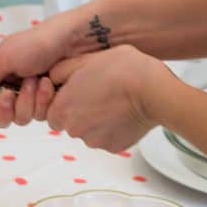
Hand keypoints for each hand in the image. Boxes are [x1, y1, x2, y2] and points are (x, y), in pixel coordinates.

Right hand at [0, 11, 80, 127]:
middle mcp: (14, 90)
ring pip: (21, 118)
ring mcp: (33, 98)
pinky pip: (41, 116)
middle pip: (1, 117)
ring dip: (27, 100)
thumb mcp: (6, 56)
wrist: (74, 42)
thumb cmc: (37, 43)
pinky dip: (43, 100)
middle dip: (4, 108)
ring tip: (36, 80)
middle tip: (10, 94)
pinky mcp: (51, 104)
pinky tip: (49, 84)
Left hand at [47, 45, 169, 151]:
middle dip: (79, 110)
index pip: (52, 111)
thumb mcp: (85, 59)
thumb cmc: (122, 70)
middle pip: (69, 122)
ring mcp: (95, 140)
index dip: (63, 100)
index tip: (78, 89)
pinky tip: (123, 112)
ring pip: (88, 130)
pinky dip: (112, 127)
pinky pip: (107, 137)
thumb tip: (53, 78)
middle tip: (98, 92)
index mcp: (63, 108)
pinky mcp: (113, 147)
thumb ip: (61, 71)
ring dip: (96, 119)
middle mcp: (74, 129)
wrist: (154, 91)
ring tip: (114, 100)